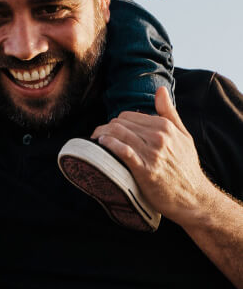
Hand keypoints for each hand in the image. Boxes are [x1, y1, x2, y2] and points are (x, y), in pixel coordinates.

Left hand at [91, 88, 210, 226]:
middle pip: (120, 124)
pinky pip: (123, 151)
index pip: (129, 115)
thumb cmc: (187, 167)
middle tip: (97, 136)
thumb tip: (160, 90)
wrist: (194, 199)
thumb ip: (169, 112)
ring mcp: (152, 153)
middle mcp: (158, 137)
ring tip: (95, 140)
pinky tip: (101, 144)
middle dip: (106, 128)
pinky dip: (109, 145)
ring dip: (102, 135)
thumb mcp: (184, 136)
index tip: (109, 130)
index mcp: (165, 126)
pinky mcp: (145, 170)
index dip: (116, 122)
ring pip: (118, 134)